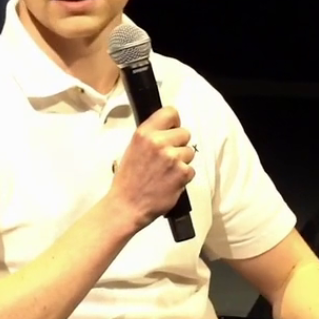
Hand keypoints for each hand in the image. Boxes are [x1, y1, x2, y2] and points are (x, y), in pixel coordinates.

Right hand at [109, 106, 194, 229]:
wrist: (127, 205)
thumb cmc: (128, 181)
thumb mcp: (132, 149)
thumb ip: (150, 137)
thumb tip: (167, 130)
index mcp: (144, 133)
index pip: (170, 112)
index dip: (174, 123)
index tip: (172, 130)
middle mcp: (158, 142)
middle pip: (185, 133)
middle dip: (179, 145)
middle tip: (167, 158)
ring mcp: (171, 157)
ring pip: (189, 152)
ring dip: (182, 162)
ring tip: (166, 172)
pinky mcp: (182, 172)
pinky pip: (192, 169)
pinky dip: (183, 177)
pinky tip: (170, 181)